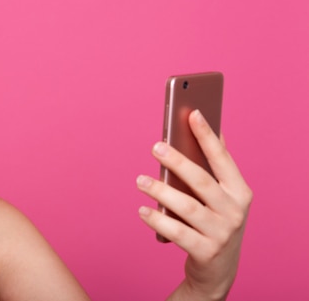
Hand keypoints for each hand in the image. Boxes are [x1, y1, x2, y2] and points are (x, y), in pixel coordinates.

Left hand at [137, 109, 252, 300]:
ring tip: (140, 180)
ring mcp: (222, 233)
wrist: (219, 269)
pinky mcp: (206, 252)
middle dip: (179, 161)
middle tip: (156, 146)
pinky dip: (158, 220)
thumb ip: (215, 164)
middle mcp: (235, 211)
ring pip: (187, 207)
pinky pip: (177, 233)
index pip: (223, 158)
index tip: (192, 112)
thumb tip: (207, 124)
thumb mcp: (222, 195)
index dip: (207, 135)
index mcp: (240, 191)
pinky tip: (141, 209)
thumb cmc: (215, 220)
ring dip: (161, 191)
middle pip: (202, 182)